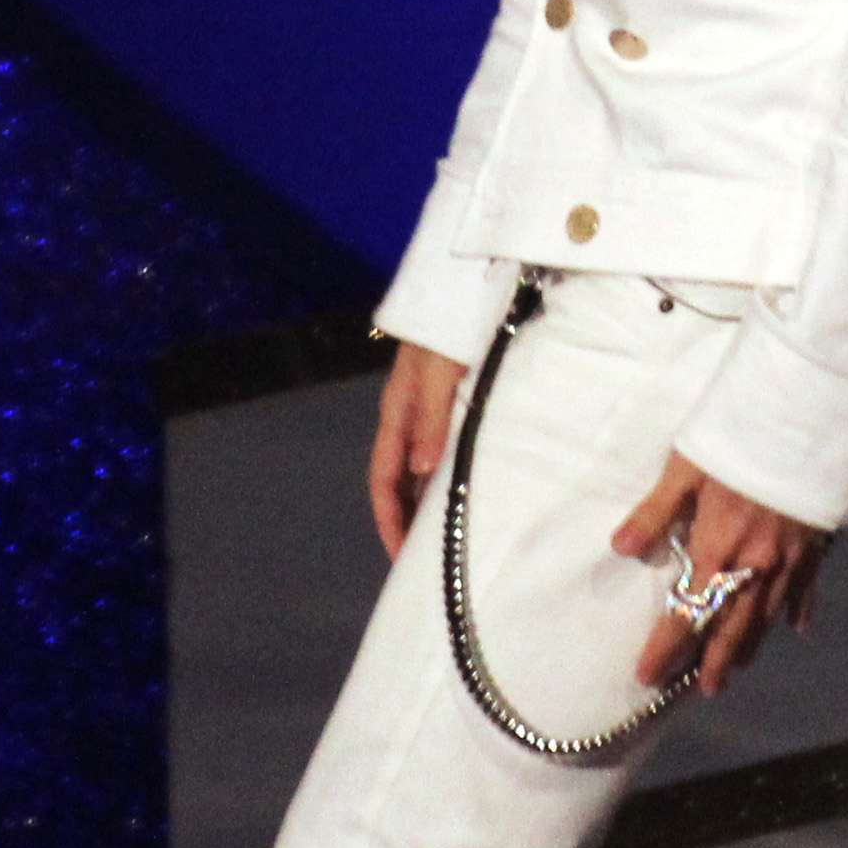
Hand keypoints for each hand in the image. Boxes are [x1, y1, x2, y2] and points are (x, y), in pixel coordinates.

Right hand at [366, 342, 464, 559]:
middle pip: (398, 479)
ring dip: (424, 501)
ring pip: (418, 467)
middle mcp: (407, 415)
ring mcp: (427, 408)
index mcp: (396, 413)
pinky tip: (462, 488)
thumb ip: (430, 419)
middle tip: (424, 560)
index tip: (401, 556)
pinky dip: (444, 476)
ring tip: (444, 535)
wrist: (464, 287)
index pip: (383, 479)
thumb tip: (422, 472)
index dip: (389, 519)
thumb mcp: (437, 373)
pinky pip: (440, 448)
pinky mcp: (449, 399)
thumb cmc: (448, 329)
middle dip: (404, 520)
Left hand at [611, 453, 827, 696]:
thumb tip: (621, 549)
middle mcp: (755, 563)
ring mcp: (789, 557)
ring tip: (738, 669)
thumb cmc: (738, 434)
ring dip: (751, 644)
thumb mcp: (686, 466)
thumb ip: (655, 510)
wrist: (807, 417)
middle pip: (732, 626)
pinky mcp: (814, 543)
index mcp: (718, 547)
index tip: (647, 675)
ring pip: (768, 615)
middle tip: (706, 690)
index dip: (666, 647)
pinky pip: (806, 588)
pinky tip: (800, 629)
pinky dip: (800, 610)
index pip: (687, 612)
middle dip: (715, 661)